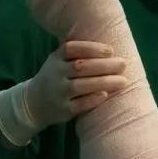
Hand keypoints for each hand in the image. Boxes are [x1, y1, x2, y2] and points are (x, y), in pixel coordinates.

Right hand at [0, 40, 127, 146]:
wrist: (34, 102)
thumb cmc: (56, 77)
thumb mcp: (59, 61)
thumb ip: (78, 54)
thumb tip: (111, 48)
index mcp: (56, 58)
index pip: (72, 48)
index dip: (91, 48)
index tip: (110, 50)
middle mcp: (55, 73)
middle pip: (80, 67)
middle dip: (104, 65)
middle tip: (123, 64)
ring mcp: (58, 92)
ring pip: (81, 86)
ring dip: (104, 82)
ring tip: (123, 81)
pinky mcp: (63, 110)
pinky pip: (79, 105)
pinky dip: (92, 99)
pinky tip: (106, 95)